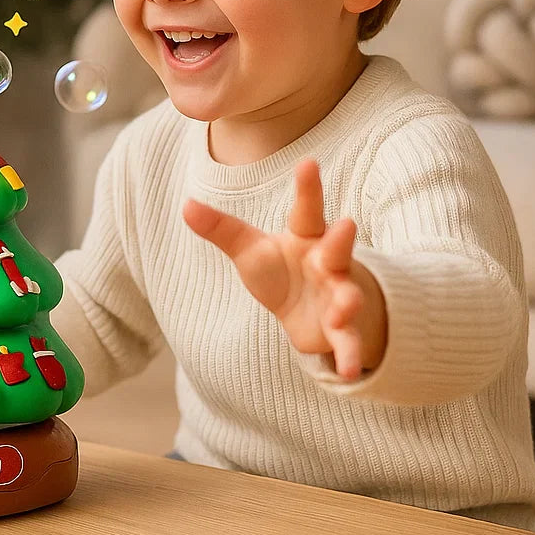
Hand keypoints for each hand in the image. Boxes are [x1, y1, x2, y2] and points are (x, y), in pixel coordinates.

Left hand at [183, 159, 385, 379]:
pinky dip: (349, 355)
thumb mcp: (250, 250)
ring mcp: (339, 295)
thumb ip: (222, 229)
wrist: (318, 311)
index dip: (307, 186)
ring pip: (346, 296)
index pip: (306, 209)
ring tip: (344, 305)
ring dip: (347, 300)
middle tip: (345, 225)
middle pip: (336, 248)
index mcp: (306, 237)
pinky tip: (348, 372)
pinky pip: (348, 342)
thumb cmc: (284, 270)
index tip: (308, 163)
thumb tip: (185, 205)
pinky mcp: (340, 330)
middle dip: (341, 239)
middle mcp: (328, 262)